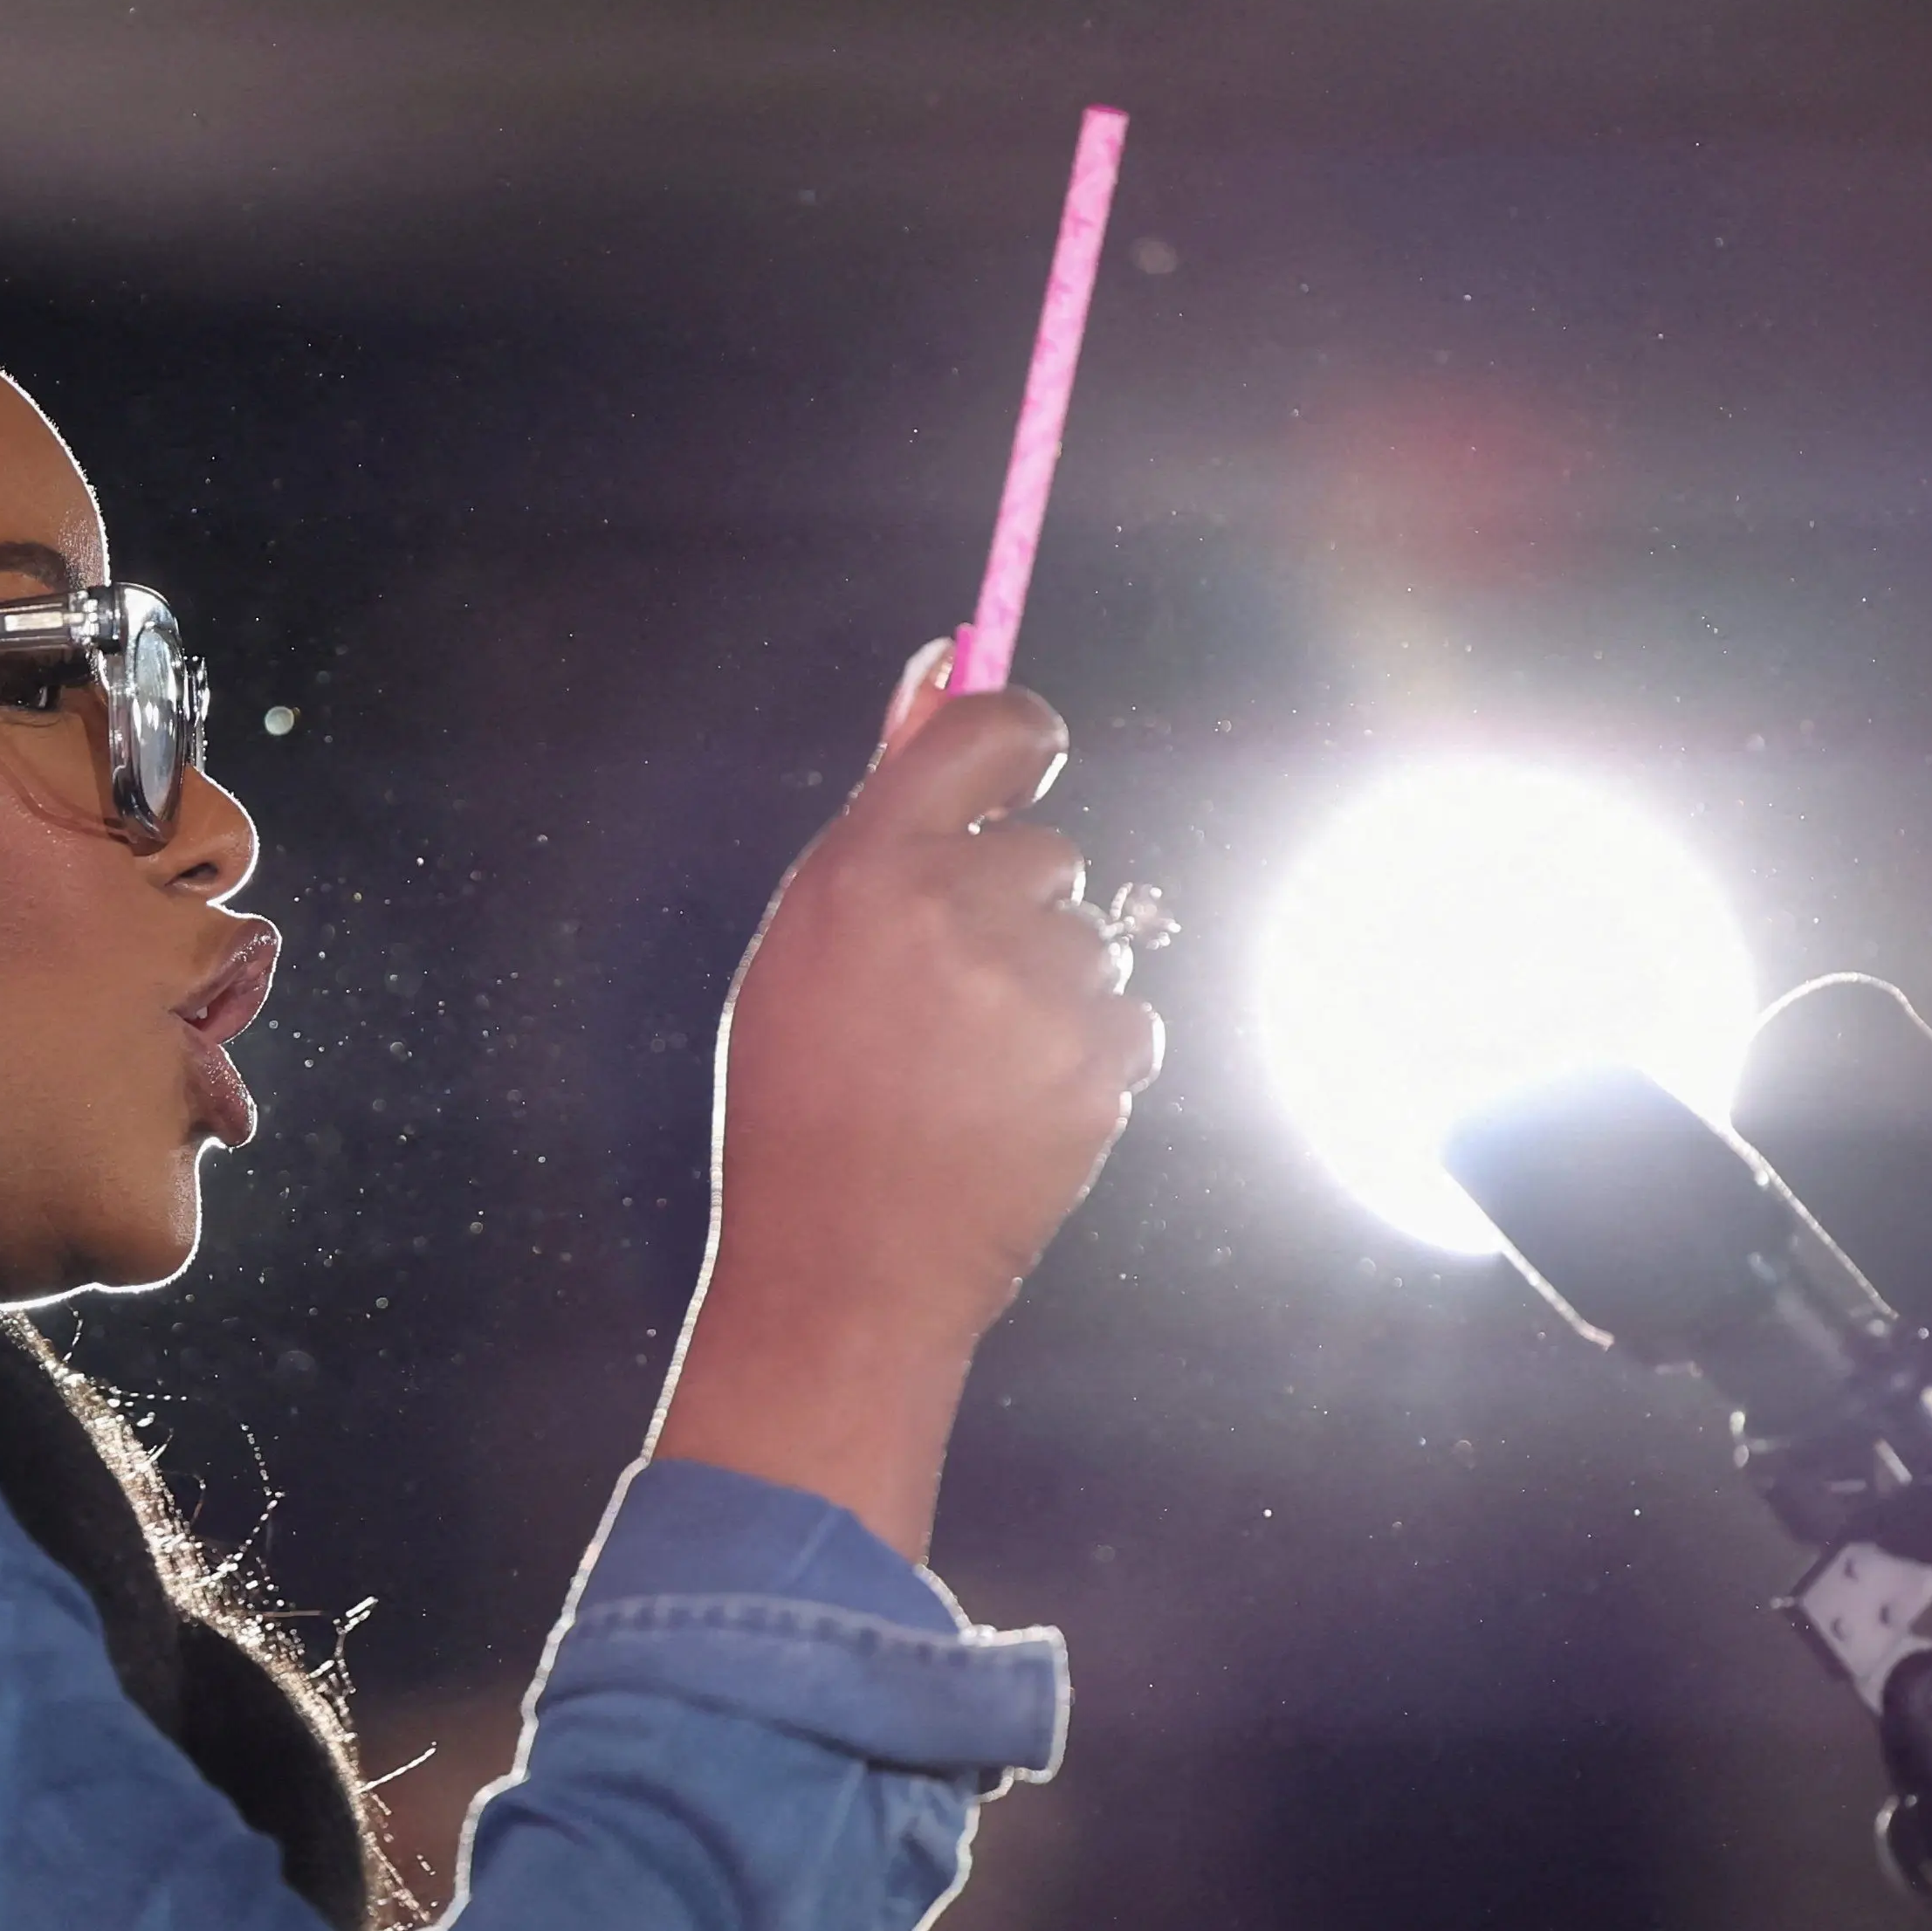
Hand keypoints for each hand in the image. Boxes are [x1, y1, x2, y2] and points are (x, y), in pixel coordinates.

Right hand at [648, 641, 1166, 1557]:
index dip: (1017, 739)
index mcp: (866, 870)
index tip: (1020, 764)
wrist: (844, 1274)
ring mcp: (1036, 991)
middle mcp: (955, 914)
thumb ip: (888, 800)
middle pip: (1045, 852)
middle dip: (1012, 910)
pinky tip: (1013, 1109)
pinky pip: (1127, 1017)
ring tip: (971, 1072)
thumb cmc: (805, 1103)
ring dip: (1050, 991)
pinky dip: (1087, 1058)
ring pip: (1090, 939)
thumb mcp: (807, 942)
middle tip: (943, 1002)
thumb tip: (946, 656)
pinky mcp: (1101, 1063)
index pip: (989, 729)